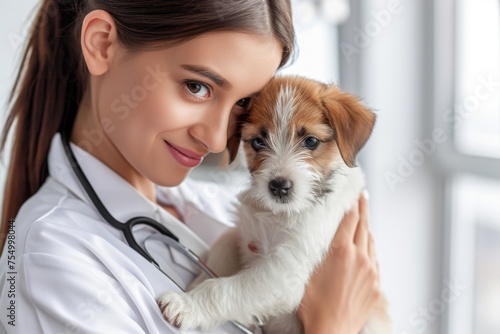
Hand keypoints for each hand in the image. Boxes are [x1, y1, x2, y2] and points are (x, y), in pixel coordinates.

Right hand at [298, 192, 380, 333]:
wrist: (332, 331)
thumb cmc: (315, 307)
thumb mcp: (306, 273)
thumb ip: (313, 253)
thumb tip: (312, 239)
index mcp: (341, 252)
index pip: (350, 220)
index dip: (353, 204)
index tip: (354, 193)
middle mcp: (360, 258)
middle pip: (364, 226)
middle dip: (363, 209)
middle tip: (362, 196)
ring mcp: (370, 271)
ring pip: (371, 241)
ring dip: (367, 227)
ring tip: (364, 217)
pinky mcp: (376, 284)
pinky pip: (375, 258)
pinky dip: (370, 247)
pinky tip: (367, 245)